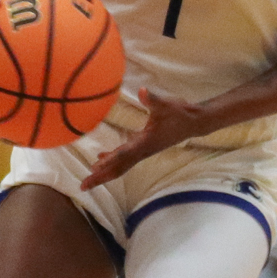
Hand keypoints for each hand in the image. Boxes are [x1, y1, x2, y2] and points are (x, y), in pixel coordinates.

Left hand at [81, 88, 206, 188]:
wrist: (194, 123)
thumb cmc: (180, 113)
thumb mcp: (166, 104)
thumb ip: (153, 99)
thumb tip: (143, 91)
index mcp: (145, 142)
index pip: (123, 155)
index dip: (108, 163)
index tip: (93, 170)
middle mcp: (142, 150)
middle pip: (118, 168)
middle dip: (101, 177)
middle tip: (83, 186)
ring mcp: (143, 150)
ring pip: (121, 166)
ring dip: (105, 173)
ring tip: (88, 178)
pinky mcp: (144, 147)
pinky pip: (124, 159)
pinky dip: (111, 161)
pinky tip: (101, 158)